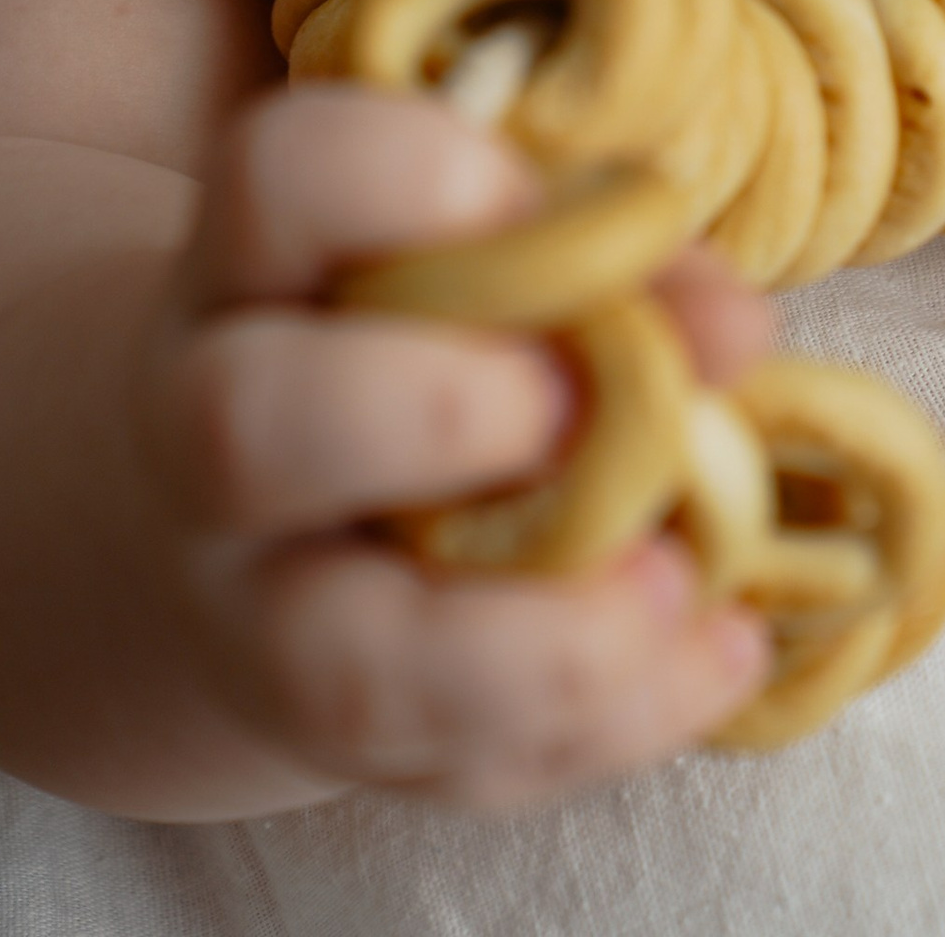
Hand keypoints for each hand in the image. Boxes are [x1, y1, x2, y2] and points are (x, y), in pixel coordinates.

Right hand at [140, 87, 774, 805]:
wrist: (292, 509)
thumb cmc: (431, 326)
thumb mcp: (496, 252)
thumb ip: (612, 258)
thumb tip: (731, 327)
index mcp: (258, 260)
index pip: (277, 181)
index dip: (414, 181)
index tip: (532, 199)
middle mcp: (214, 431)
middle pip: (249, 422)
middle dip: (444, 412)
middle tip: (587, 407)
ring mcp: (259, 607)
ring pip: (336, 657)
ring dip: (536, 637)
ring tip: (675, 580)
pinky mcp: (342, 739)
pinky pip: (455, 764)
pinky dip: (615, 716)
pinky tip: (721, 652)